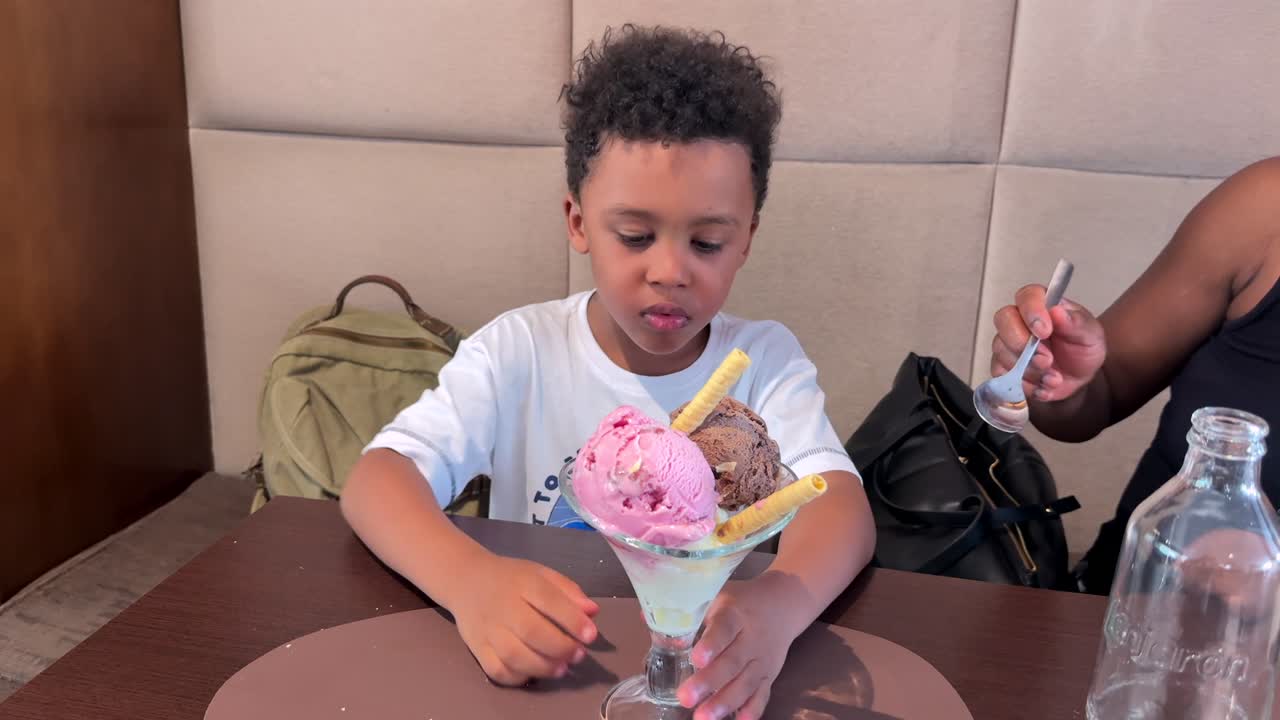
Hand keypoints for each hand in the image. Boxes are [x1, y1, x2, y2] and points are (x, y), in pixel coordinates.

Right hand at [451, 553, 598, 685]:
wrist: (466, 580)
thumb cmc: (511, 578)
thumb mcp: (541, 574)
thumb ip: (568, 591)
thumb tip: (592, 611)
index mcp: (523, 583)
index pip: (549, 600)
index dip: (573, 620)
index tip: (591, 635)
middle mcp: (503, 606)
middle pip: (531, 631)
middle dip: (560, 647)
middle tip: (579, 655)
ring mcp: (487, 629)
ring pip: (513, 655)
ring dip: (542, 666)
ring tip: (561, 668)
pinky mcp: (476, 648)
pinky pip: (495, 670)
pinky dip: (516, 677)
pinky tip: (533, 673)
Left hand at [677, 573, 806, 719]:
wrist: (782, 605)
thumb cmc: (740, 602)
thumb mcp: (716, 597)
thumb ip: (686, 611)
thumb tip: (645, 617)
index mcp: (735, 615)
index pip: (724, 629)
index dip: (711, 644)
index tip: (695, 658)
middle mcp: (751, 639)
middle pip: (732, 662)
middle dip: (709, 682)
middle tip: (685, 698)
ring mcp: (761, 660)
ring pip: (746, 683)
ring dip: (725, 702)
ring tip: (703, 717)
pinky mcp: (769, 675)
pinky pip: (762, 695)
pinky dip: (752, 710)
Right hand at [991, 284, 1106, 402]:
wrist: (1079, 377)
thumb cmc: (1082, 349)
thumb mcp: (1090, 334)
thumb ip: (1076, 322)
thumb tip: (1057, 311)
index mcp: (1042, 305)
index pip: (1027, 296)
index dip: (1032, 312)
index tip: (1045, 331)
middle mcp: (1019, 320)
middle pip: (1004, 320)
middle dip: (1024, 345)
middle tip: (1047, 360)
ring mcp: (1007, 344)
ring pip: (1002, 351)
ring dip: (1029, 370)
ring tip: (1054, 378)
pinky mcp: (1002, 367)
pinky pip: (1002, 375)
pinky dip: (1024, 385)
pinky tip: (1042, 387)